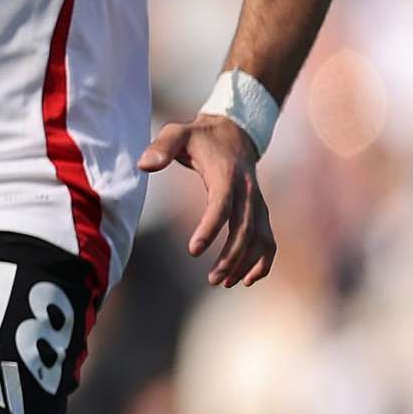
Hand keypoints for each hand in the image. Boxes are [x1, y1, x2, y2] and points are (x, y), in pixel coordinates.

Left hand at [140, 115, 273, 285]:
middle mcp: (247, 190)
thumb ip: (161, 148)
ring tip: (223, 282)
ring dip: (246, 262)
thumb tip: (144, 164)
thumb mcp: (177, 133)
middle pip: (244, 228)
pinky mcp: (260, 210)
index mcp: (226, 174)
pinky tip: (248, 279)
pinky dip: (264, 260)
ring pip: (259, 237)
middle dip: (230, 256)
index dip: (210, 228)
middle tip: (212, 278)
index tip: (194, 251)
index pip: (222, 205)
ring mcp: (257, 201)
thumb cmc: (200, 137)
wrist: (234, 131)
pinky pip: (268, 238)